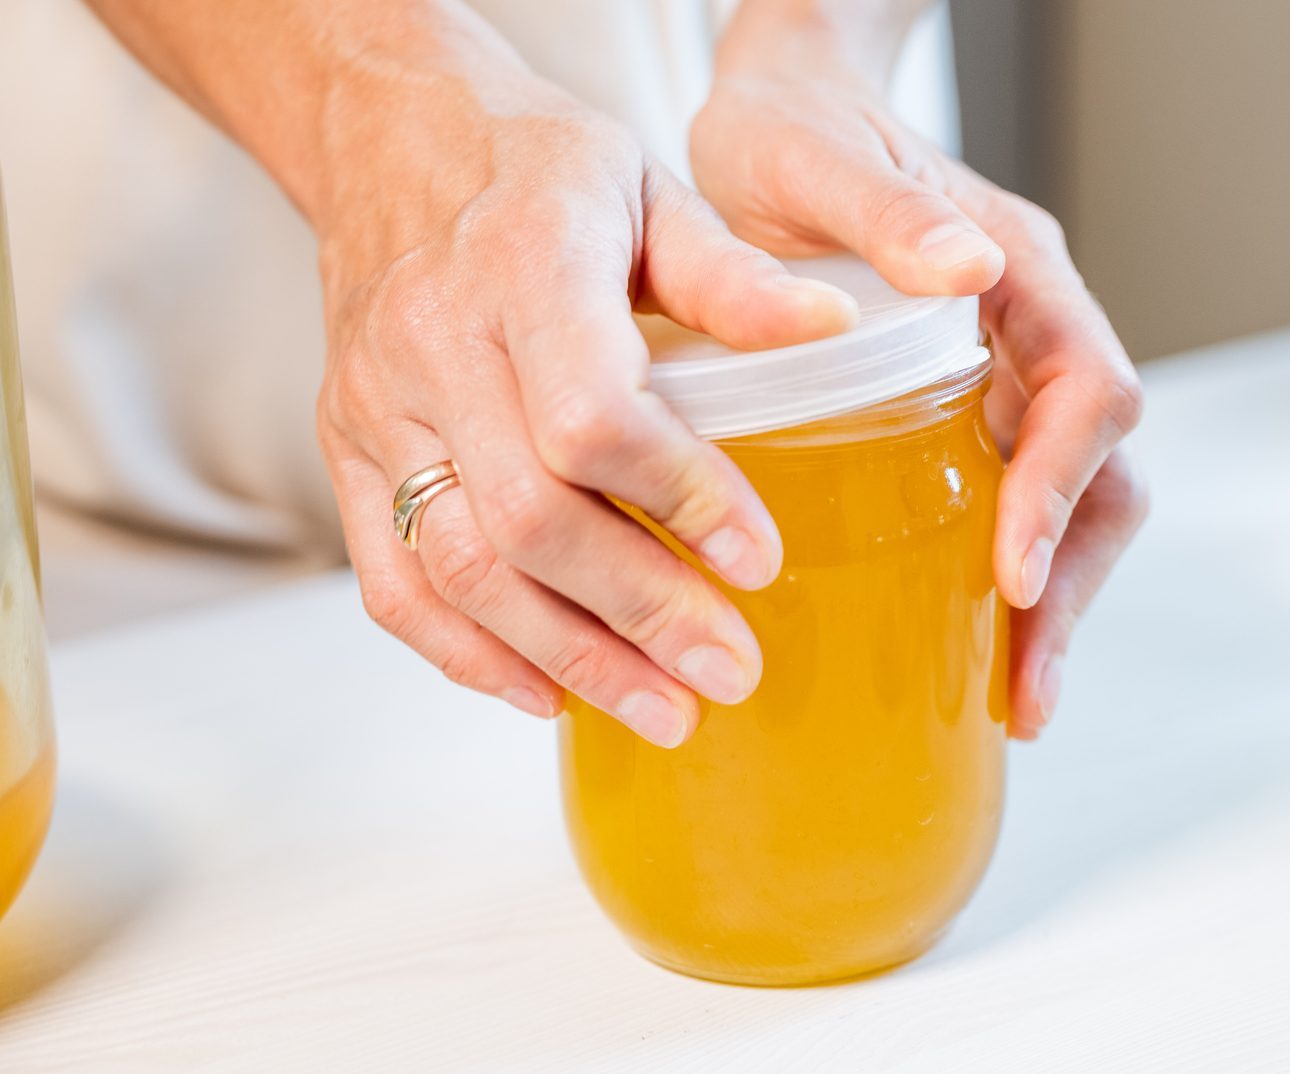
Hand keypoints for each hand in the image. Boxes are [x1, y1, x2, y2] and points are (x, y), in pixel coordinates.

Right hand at [314, 44, 857, 746]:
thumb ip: (733, 276)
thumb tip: (835, 332)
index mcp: (524, 266)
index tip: (759, 560)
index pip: (593, 418)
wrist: (385, 135)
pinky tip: (549, 694)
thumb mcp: (647, 190)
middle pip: (529, 519)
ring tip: (664, 711)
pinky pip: (392, 582)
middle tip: (730, 672)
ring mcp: (377, 407)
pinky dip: (470, 654)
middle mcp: (434, 344)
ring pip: (460, 569)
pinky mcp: (346, 452)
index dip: (681, 499)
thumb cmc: (533, 165)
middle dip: (640, 613)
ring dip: (568, 658)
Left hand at [692, 34, 1147, 738]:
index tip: (1015, 572)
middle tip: (1027, 692)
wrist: (779, 107)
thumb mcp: (815, 158)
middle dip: (1074, 584)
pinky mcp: (960, 407)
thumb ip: (888, 210)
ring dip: (1054, 601)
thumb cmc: (792, 127)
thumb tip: (971, 270)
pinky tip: (968, 643)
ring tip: (1015, 699)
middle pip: (1100, 471)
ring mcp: (1003, 372)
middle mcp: (1030, 330)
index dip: (1062, 486)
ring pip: (1072, 498)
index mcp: (1021, 273)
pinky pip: (1012, 497)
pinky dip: (1008, 577)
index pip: (1089, 390)